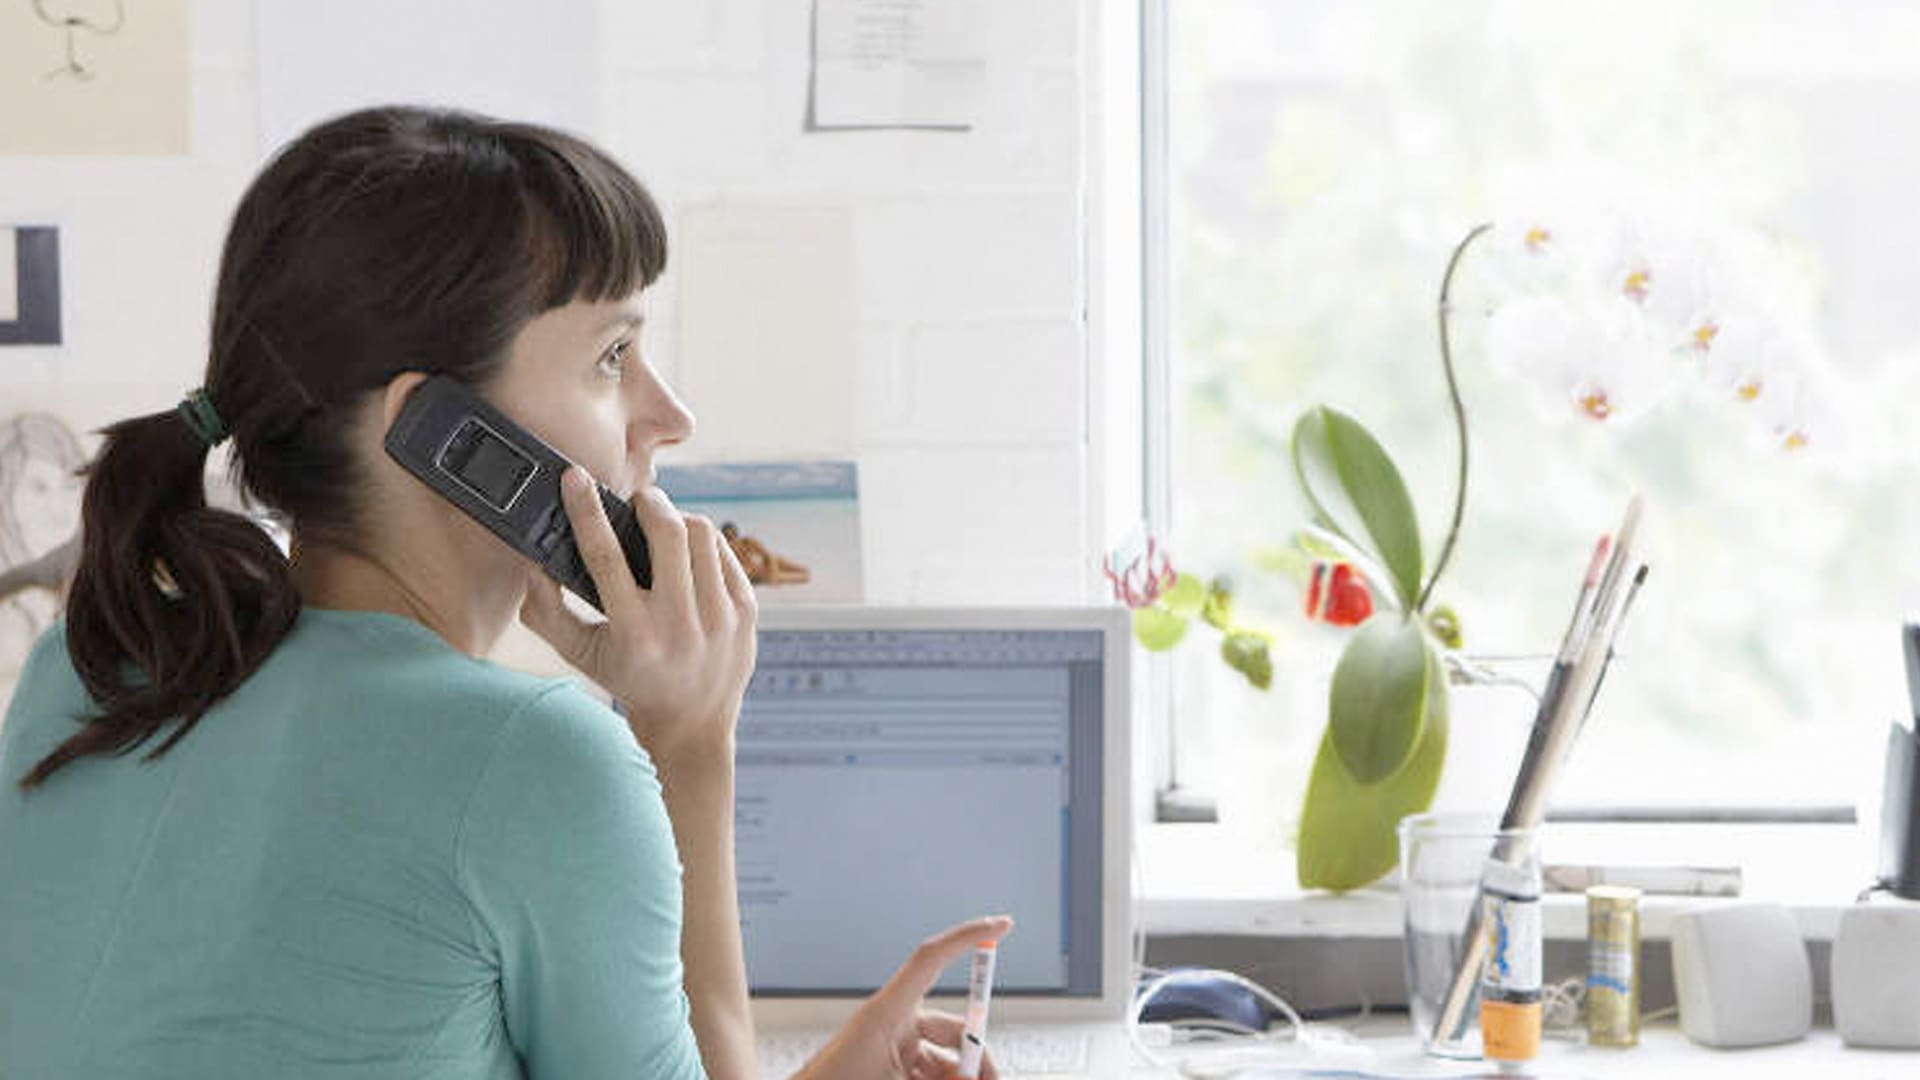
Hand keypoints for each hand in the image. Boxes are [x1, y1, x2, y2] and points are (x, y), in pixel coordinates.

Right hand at [519, 466, 757, 765]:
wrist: (693, 722)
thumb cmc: (629, 680)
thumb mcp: (581, 654)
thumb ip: (546, 612)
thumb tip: (530, 563)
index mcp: (634, 634)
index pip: (606, 556)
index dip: (586, 511)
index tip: (575, 477)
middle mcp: (681, 624)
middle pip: (667, 531)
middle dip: (648, 502)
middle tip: (637, 502)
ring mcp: (720, 617)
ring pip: (701, 533)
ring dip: (677, 519)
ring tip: (663, 529)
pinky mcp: (747, 610)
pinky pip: (724, 551)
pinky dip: (703, 543)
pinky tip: (689, 555)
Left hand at [796, 916, 1013, 1079]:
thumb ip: (943, 1079)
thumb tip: (974, 1078)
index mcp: (888, 1009)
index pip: (932, 957)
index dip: (968, 936)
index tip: (1002, 925)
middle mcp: (894, 1022)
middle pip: (953, 1026)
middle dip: (976, 1055)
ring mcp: (893, 1045)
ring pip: (944, 1056)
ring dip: (958, 1078)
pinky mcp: (891, 1066)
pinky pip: (928, 1070)